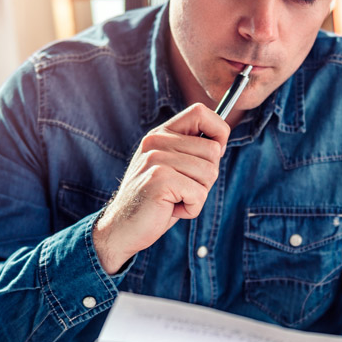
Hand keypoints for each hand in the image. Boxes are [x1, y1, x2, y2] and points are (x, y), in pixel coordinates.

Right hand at [93, 103, 229, 273]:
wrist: (121, 229)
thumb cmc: (154, 202)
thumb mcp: (172, 170)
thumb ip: (191, 153)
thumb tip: (220, 144)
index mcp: (161, 135)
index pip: (200, 112)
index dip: (218, 130)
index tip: (215, 154)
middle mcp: (156, 141)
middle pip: (213, 150)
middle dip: (206, 178)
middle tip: (181, 190)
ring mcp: (156, 159)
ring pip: (209, 173)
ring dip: (198, 195)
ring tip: (173, 200)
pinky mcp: (159, 179)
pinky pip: (199, 194)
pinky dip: (191, 209)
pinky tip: (170, 209)